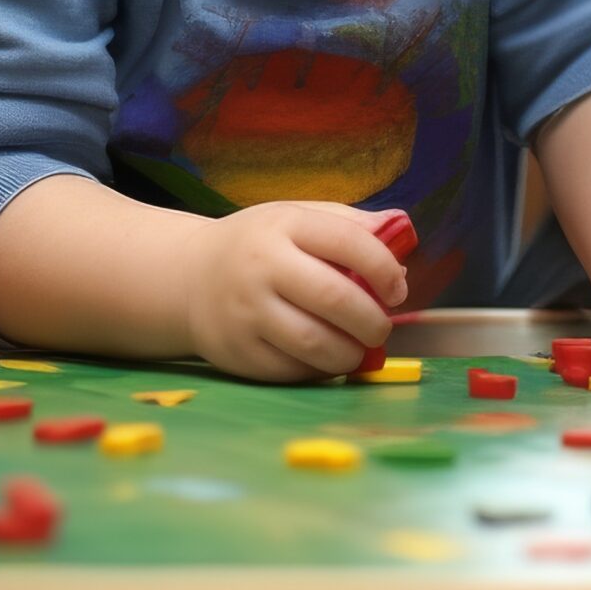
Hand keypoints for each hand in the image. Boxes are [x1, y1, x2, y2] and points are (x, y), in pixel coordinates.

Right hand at [180, 202, 408, 383]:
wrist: (188, 277)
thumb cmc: (259, 246)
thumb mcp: (297, 218)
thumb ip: (350, 223)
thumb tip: (402, 228)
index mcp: (284, 225)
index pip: (348, 242)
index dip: (384, 268)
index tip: (397, 290)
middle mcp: (261, 266)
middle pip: (334, 298)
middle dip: (372, 320)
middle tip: (381, 328)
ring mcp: (245, 312)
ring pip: (314, 342)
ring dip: (351, 353)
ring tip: (359, 348)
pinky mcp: (237, 352)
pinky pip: (292, 370)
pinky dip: (320, 370)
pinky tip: (327, 359)